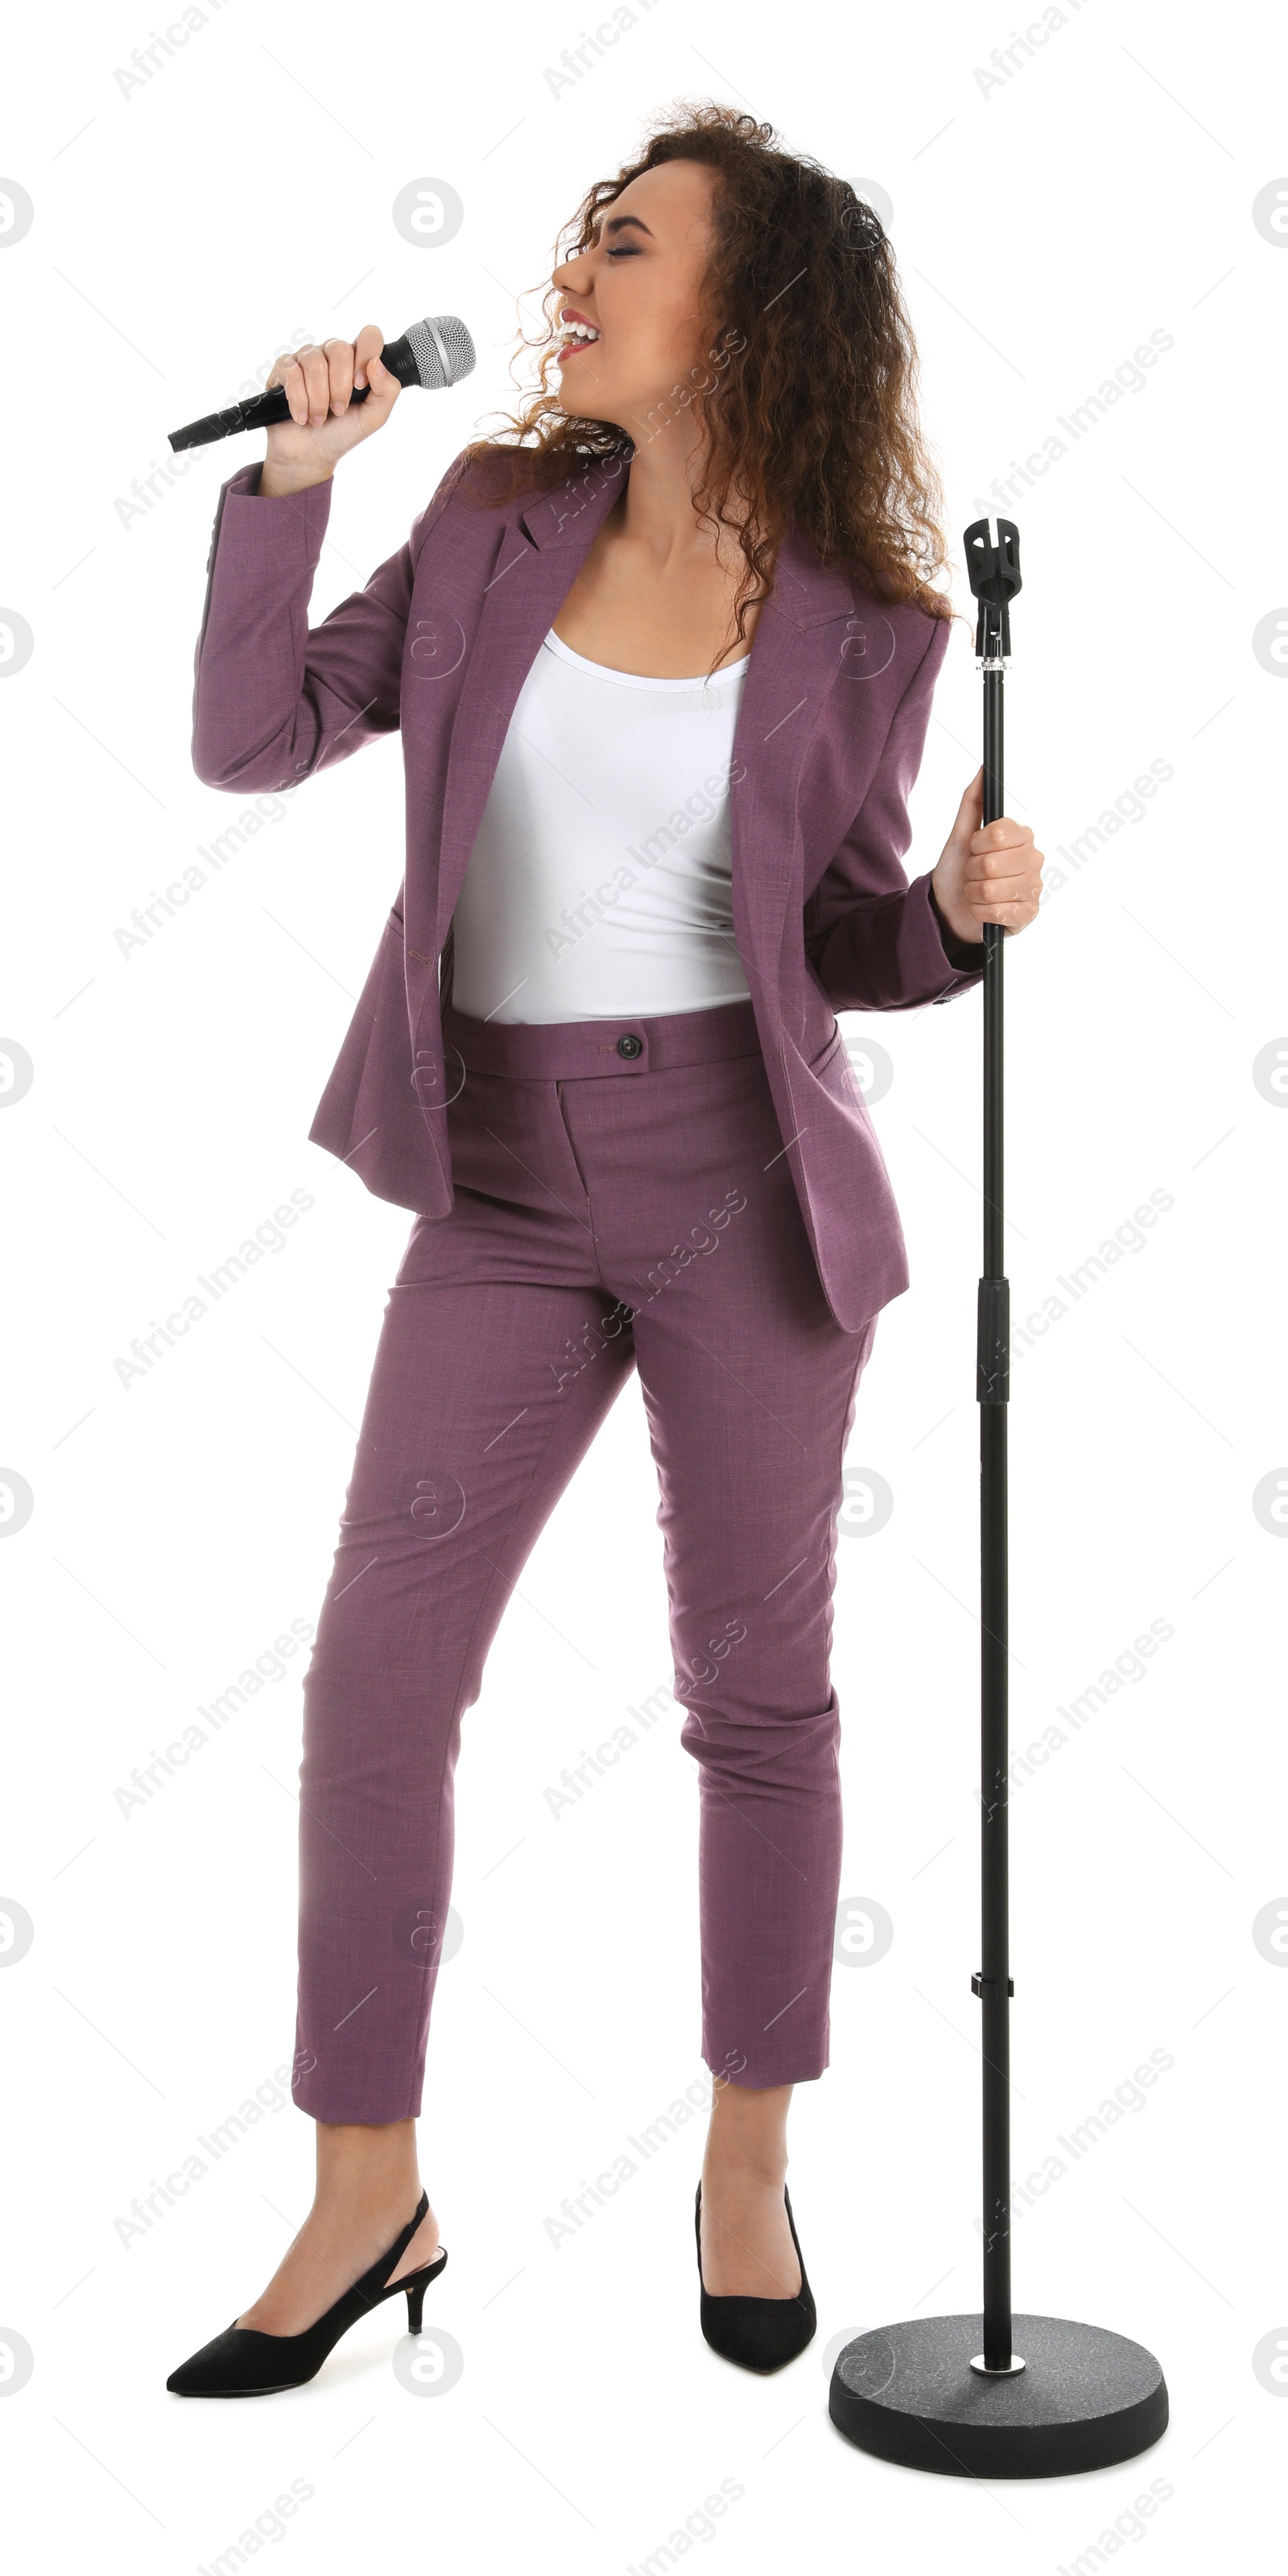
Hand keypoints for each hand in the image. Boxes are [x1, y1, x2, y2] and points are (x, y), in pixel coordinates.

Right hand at [259, 324, 401, 495]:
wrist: (310, 456)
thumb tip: (376, 363)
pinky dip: (299, 400)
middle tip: (338, 411)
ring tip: (319, 418)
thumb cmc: (341, 433)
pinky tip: (301, 417)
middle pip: (339, 349)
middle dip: (340, 388)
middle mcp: (331, 354)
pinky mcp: (283, 369)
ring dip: (319, 399)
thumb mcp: (373, 418)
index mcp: (356, 361)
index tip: (360, 386)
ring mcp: (306, 359)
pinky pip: (292, 372)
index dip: (366, 356)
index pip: (369, 336)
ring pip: (314, 363)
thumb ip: (387, 391)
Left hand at [931, 767, 1043, 946]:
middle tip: (973, 874)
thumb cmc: (958, 869)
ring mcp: (1034, 887)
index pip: (999, 832)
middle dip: (972, 871)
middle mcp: (1034, 859)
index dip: (977, 843)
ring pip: (991, 889)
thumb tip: (983, 768)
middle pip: (991, 863)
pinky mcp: (1029, 914)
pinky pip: (997, 911)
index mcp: (1022, 835)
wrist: (951, 909)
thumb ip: (973, 801)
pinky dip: (980, 912)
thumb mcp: (960, 834)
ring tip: (976, 893)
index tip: (973, 849)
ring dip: (973, 893)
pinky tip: (984, 910)